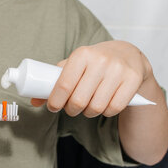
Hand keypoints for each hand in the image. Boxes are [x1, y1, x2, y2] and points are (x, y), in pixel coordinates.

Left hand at [31, 40, 151, 117]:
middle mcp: (101, 60)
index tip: (53, 107)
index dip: (55, 102)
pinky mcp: (133, 80)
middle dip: (72, 110)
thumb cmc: (93, 63)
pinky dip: (106, 112)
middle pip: (79, 100)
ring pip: (96, 107)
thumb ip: (54, 81)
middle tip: (72, 108)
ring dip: (88, 113)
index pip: (63, 85)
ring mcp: (118, 70)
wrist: (127, 54)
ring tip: (87, 106)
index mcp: (82, 54)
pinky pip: (114, 108)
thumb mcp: (74, 66)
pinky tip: (104, 105)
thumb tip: (34, 101)